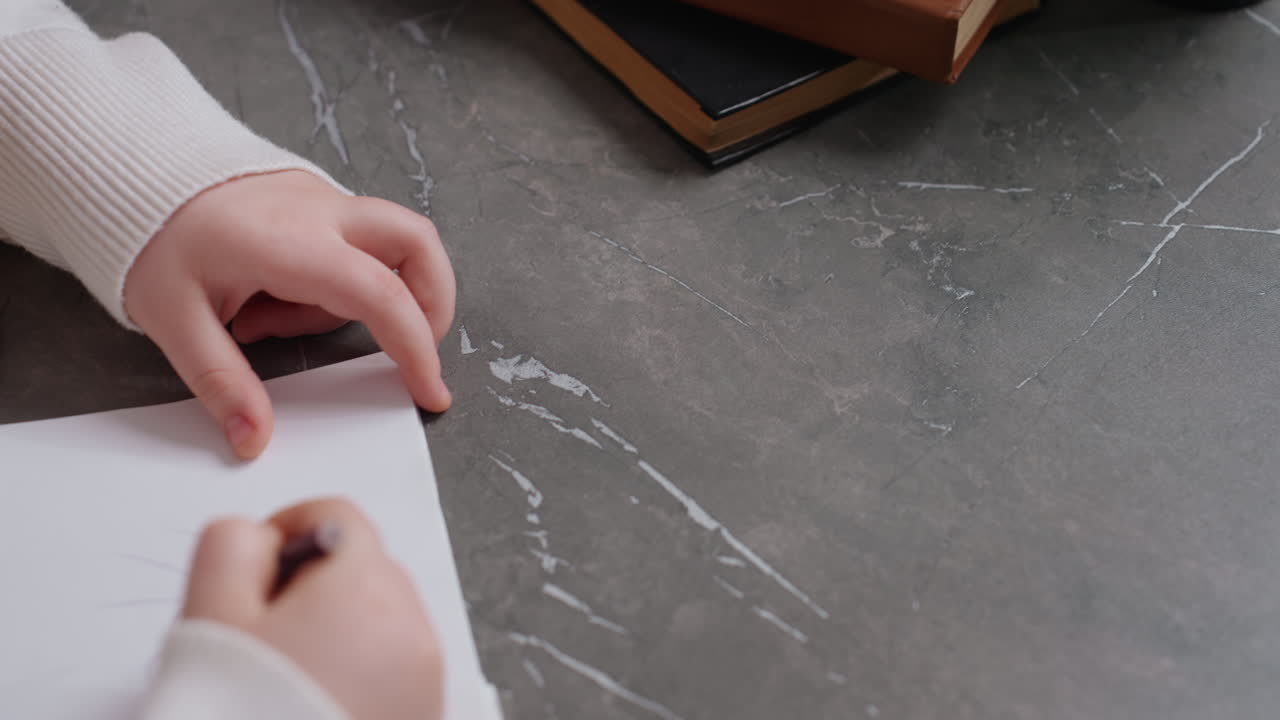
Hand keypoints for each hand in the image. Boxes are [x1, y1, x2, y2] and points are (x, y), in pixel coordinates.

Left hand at [124, 170, 454, 458]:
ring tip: (277, 322)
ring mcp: (323, 199)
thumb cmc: (151, 240)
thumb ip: (221, 382)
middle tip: (411, 350)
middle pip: (417, 243)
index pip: (380, 294)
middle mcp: (320, 211)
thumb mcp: (174, 321)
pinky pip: (355, 245)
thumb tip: (254, 439)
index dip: (416, 348)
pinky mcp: (317, 200)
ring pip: (389, 247)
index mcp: (289, 242)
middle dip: (433, 302)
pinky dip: (339, 282)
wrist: (129, 172)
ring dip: (363, 298)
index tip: (428, 391)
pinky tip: (276, 298)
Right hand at [183, 498, 443, 719]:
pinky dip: (361, 677)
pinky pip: (395, 674)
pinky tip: (311, 708)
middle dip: (313, 586)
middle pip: (364, 569)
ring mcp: (426, 680)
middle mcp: (412, 629)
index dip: (285, 532)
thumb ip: (231, 545)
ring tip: (285, 681)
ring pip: (382, 624)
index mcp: (365, 588)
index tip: (255, 568)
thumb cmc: (242, 716)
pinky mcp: (426, 717)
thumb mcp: (211, 612)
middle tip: (261, 633)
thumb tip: (257, 538)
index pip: (336, 518)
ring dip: (339, 633)